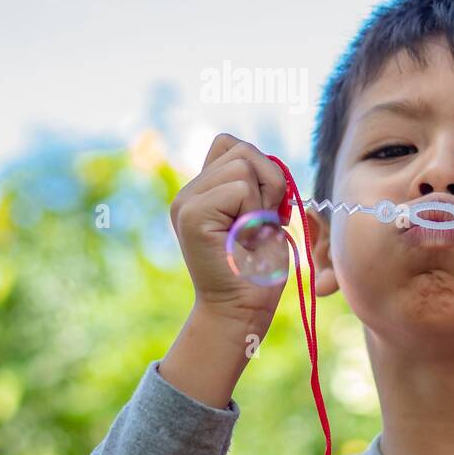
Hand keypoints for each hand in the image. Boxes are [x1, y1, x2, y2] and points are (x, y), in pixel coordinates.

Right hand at [168, 133, 290, 326]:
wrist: (242, 309)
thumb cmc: (258, 267)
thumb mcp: (262, 213)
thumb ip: (256, 182)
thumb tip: (267, 159)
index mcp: (202, 190)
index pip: (231, 144)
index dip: (259, 170)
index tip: (262, 208)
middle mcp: (188, 193)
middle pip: (241, 149)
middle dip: (267, 181)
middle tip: (260, 224)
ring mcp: (186, 202)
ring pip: (243, 163)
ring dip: (263, 198)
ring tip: (252, 232)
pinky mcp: (191, 215)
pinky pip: (240, 186)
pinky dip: (255, 211)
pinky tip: (245, 238)